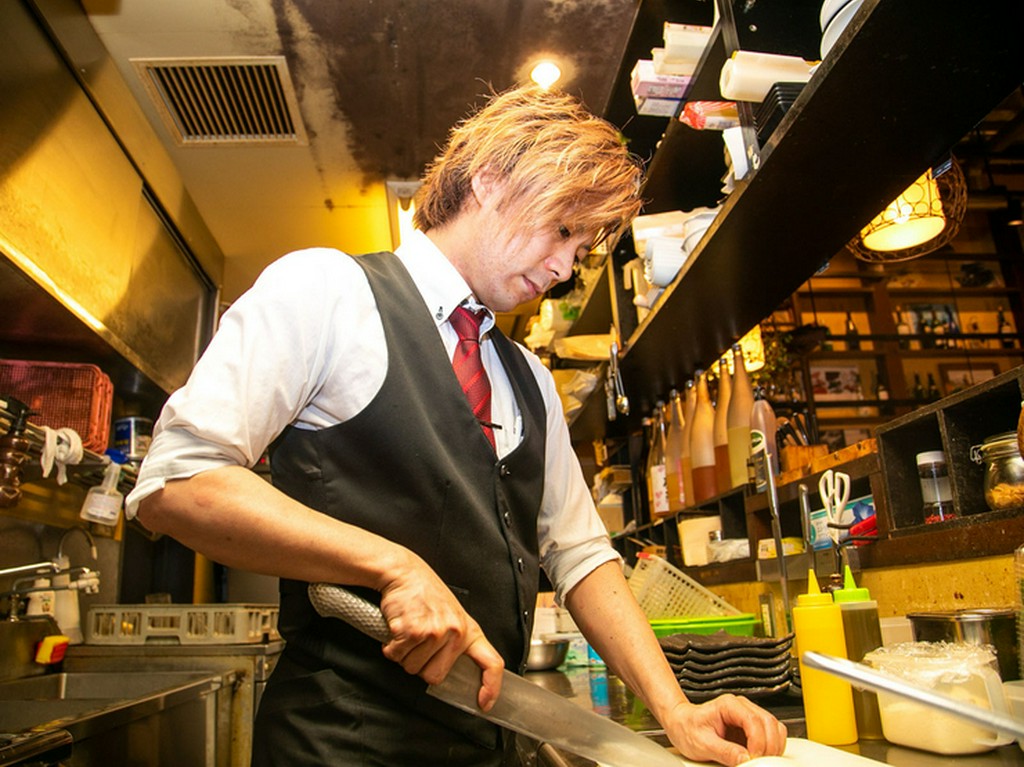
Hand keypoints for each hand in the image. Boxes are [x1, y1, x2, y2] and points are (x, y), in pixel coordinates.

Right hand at [377, 558, 504, 710]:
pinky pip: (397, 656)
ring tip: (408, 631)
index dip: (490, 687)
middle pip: (435, 677)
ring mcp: (434, 632)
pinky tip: (397, 628)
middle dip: (421, 666)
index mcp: (469, 630)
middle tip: (418, 645)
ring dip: (404, 655)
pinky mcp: (413, 631)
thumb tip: (450, 672)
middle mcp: (455, 632)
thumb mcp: (452, 615)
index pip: (491, 663)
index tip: (484, 703)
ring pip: (412, 668)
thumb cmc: (426, 594)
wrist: (404, 571)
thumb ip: (455, 642)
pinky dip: (391, 647)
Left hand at [662, 694, 787, 765]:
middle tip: (759, 762)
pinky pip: (771, 734)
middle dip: (769, 745)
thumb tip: (745, 760)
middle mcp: (741, 707)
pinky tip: (761, 756)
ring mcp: (748, 716)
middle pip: (769, 722)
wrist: (681, 724)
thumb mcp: (702, 744)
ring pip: (774, 727)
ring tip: (761, 760)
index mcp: (729, 705)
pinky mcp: (751, 728)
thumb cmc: (687, 728)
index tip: (753, 757)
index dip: (758, 741)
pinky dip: (772, 746)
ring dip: (774, 746)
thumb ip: (725, 752)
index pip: (753, 720)